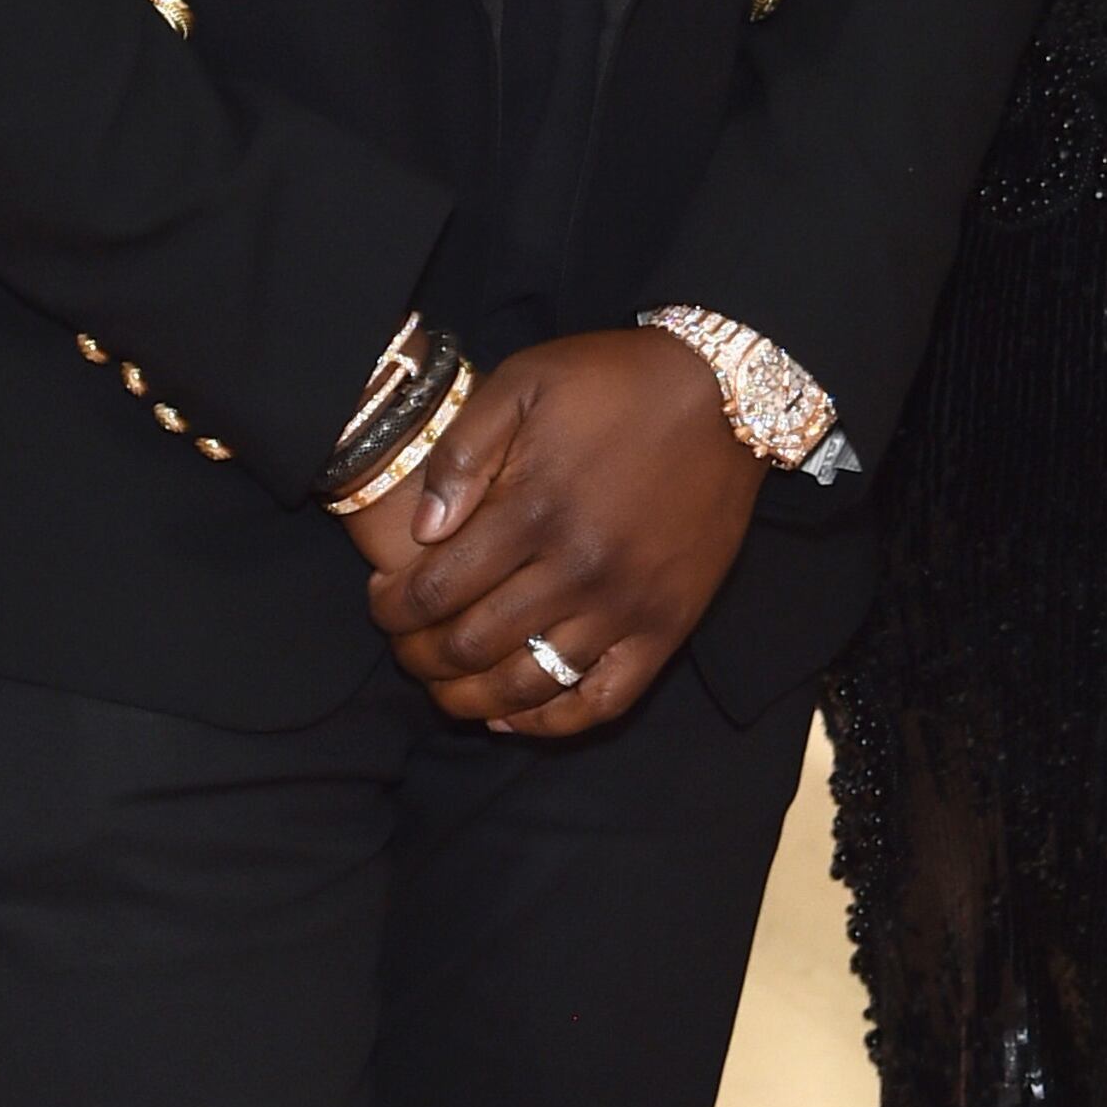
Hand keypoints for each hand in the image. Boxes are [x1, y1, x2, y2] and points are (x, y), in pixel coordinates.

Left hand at [356, 331, 763, 732]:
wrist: (726, 393)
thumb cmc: (616, 383)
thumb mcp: (524, 382)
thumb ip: (464, 454)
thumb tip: (422, 530)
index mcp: (533, 510)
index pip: (435, 591)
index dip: (392, 610)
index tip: (380, 603)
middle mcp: (577, 570)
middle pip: (471, 647)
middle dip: (419, 656)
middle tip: (405, 644)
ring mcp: (626, 606)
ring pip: (527, 685)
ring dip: (469, 698)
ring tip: (444, 686)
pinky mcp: (667, 627)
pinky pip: (602, 701)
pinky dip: (550, 723)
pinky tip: (512, 715)